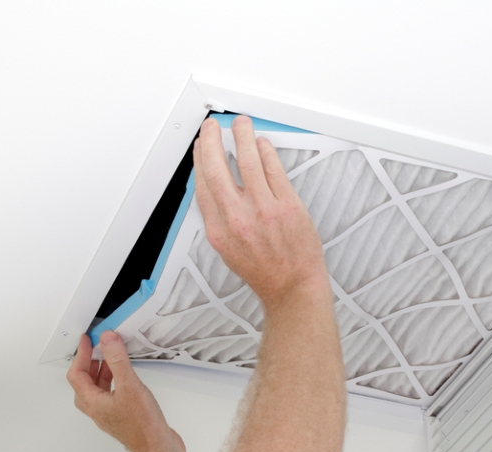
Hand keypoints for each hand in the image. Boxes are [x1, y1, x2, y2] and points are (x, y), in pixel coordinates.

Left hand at [67, 332, 184, 451]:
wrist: (157, 449)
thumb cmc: (142, 426)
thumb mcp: (129, 386)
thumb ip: (117, 360)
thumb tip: (108, 340)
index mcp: (92, 402)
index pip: (77, 374)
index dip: (81, 354)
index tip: (88, 340)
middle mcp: (97, 409)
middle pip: (85, 381)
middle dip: (90, 361)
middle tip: (98, 346)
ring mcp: (109, 413)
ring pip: (98, 388)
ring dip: (102, 370)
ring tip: (112, 356)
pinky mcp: (121, 415)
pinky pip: (111, 393)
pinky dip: (114, 380)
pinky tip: (126, 375)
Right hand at [193, 116, 328, 306]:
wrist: (292, 287)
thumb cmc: (264, 271)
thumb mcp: (229, 250)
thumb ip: (220, 219)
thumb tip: (215, 188)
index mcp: (219, 231)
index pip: (202, 186)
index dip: (199, 161)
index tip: (199, 148)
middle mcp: (237, 219)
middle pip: (217, 169)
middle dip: (211, 141)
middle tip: (212, 127)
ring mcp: (263, 210)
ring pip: (247, 162)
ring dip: (241, 136)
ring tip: (240, 124)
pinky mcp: (287, 205)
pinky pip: (273, 169)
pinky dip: (265, 151)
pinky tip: (262, 144)